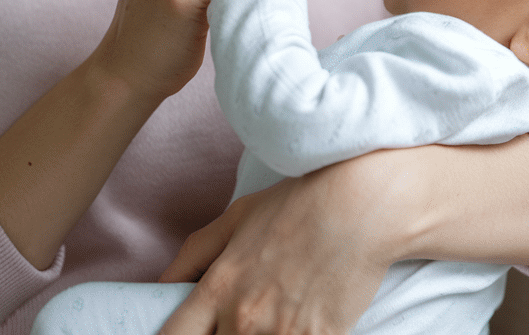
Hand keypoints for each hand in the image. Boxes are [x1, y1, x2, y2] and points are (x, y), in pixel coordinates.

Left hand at [156, 160, 397, 334]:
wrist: (363, 208)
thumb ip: (194, 254)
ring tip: (274, 314)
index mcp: (218, 289)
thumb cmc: (298, 205)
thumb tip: (165, 284)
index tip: (190, 332)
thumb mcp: (236, 217)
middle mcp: (244, 319)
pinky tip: (300, 318)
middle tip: (243, 316)